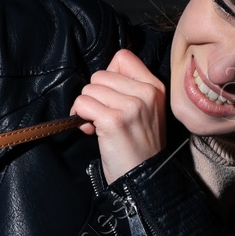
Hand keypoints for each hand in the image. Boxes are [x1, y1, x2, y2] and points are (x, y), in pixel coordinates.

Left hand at [69, 48, 166, 184]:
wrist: (143, 178)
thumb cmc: (138, 146)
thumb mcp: (145, 111)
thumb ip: (127, 90)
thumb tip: (98, 80)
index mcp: (154, 87)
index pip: (122, 57)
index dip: (107, 76)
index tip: (109, 96)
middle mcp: (146, 93)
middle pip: (99, 75)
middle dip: (93, 96)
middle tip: (100, 116)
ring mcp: (131, 106)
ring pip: (88, 90)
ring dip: (85, 108)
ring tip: (98, 125)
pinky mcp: (113, 120)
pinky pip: (82, 104)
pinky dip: (80, 118)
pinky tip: (92, 131)